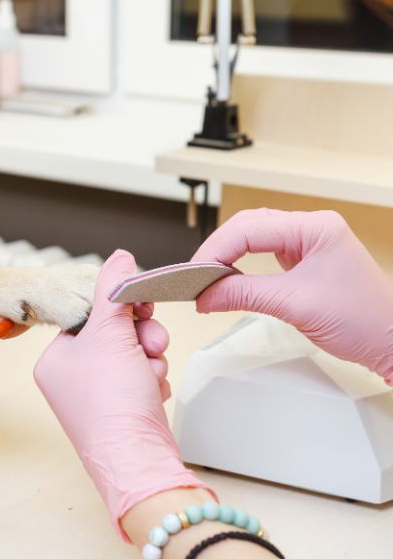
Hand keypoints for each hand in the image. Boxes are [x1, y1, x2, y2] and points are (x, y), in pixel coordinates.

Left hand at [33, 250, 212, 539]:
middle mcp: (69, 377)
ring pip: (132, 353)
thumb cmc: (113, 404)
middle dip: (140, 335)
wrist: (139, 462)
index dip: (117, 305)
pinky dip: (152, 379)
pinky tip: (153, 390)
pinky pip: (141, 377)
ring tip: (151, 371)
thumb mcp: (111, 333)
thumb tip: (118, 257)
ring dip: (149, 356)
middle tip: (151, 340)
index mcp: (53, 358)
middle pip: (112, 331)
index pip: (87, 312)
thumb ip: (113, 290)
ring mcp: (95, 396)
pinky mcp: (121, 410)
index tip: (140, 302)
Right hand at [193, 209, 392, 382]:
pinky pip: (264, 253)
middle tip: (195, 276)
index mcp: (315, 227)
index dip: (216, 250)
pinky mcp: (305, 260)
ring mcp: (309, 243)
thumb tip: (206, 295)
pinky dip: (241, 264)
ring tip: (207, 278)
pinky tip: (229, 277)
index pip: (250, 229)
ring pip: (253, 237)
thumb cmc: (364, 321)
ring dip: (228, 255)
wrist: (392, 343)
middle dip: (218, 250)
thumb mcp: (294, 305)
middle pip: (248, 226)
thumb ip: (244, 295)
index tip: (195, 274)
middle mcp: (312, 228)